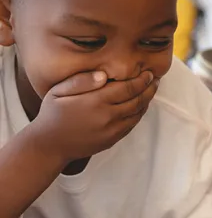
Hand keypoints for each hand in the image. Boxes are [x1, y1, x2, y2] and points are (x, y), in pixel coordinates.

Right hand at [31, 70, 158, 162]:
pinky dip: (140, 113)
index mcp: (96, 102)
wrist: (50, 145)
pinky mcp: (113, 139)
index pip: (127, 88)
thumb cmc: (52, 114)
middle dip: (149, 89)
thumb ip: (82, 80)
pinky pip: (132, 124)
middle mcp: (108, 116)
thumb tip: (104, 74)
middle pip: (137, 100)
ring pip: (137, 113)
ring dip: (147, 101)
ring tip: (151, 89)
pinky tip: (141, 105)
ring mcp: (112, 130)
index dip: (141, 80)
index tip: (149, 73)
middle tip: (155, 79)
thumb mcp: (59, 91)